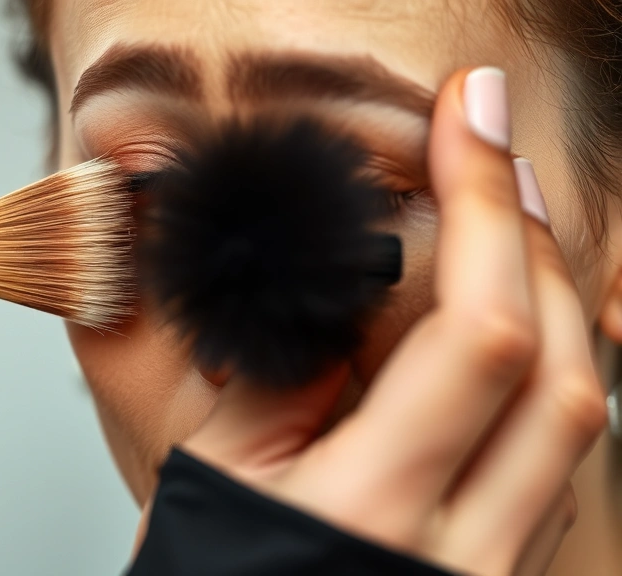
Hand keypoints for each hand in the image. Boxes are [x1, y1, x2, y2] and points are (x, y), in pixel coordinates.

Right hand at [177, 68, 606, 574]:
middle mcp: (460, 556)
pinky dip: (545, 377)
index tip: (464, 121)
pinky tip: (506, 334)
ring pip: (580, 418)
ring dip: (550, 304)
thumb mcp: (212, 473)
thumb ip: (287, 375)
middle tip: (486, 160)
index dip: (483, 209)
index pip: (475, 339)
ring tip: (499, 231)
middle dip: (534, 239)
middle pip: (561, 370)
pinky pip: (560, 464)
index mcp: (366, 514)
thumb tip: (346, 280)